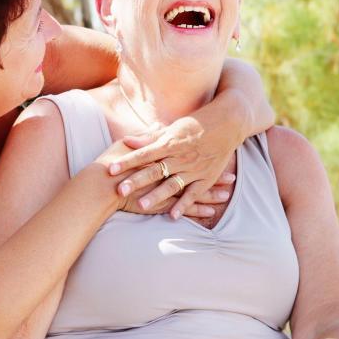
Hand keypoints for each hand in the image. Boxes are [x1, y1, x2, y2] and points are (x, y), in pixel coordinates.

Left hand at [106, 116, 236, 217]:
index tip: (110, 168)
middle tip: (119, 190)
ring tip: (141, 205)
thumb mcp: (172, 128)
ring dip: (156, 195)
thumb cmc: (196, 124)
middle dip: (137, 180)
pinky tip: (172, 216)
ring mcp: (194, 168)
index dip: (127, 161)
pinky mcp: (206, 177)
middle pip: (155, 170)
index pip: (144, 153)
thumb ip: (150, 137)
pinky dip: (184, 205)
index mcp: (170, 142)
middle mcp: (181, 156)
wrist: (229, 123)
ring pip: (172, 184)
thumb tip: (127, 140)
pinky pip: (193, 193)